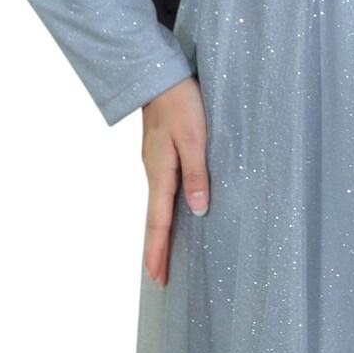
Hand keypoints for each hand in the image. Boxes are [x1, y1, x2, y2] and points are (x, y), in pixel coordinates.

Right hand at [140, 75, 209, 287]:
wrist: (161, 74)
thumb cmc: (180, 104)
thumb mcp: (194, 139)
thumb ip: (197, 174)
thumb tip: (199, 211)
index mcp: (160, 173)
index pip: (158, 222)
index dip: (158, 251)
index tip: (157, 278)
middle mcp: (154, 171)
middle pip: (155, 218)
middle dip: (157, 247)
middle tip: (159, 276)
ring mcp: (155, 161)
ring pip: (158, 203)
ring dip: (161, 229)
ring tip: (165, 251)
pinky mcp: (161, 151)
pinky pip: (162, 188)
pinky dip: (164, 208)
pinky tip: (173, 209)